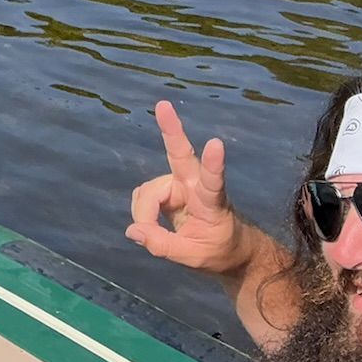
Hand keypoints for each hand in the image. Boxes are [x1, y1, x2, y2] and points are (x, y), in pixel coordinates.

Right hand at [126, 100, 252, 275]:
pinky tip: (149, 225)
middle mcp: (194, 185)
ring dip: (143, 212)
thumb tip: (133, 231)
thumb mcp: (194, 257)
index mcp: (212, 202)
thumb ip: (162, 245)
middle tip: (163, 104)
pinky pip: (142, 197)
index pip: (213, 182)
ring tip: (149, 235)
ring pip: (148, 191)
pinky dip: (141, 212)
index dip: (213, 164)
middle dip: (171, 130)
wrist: (228, 247)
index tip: (216, 144)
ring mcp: (179, 185)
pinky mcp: (166, 190)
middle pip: (180, 154)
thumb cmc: (219, 250)